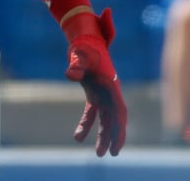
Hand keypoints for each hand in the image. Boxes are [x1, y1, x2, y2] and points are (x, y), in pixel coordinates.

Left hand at [62, 8, 127, 155]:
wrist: (84, 36)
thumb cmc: (84, 45)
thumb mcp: (80, 55)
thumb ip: (76, 65)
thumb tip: (70, 75)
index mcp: (111, 84)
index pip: (119, 110)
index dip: (119, 127)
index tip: (117, 143)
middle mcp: (110, 90)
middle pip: (114, 118)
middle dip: (113, 136)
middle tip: (110, 154)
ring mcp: (103, 92)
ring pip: (105, 118)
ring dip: (102, 135)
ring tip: (99, 154)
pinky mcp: (93, 92)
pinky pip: (92, 112)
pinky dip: (86, 124)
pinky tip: (78, 137)